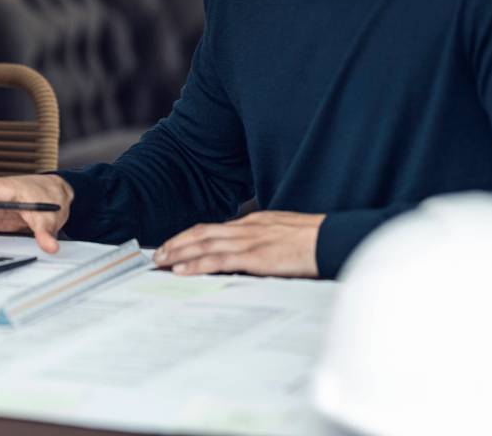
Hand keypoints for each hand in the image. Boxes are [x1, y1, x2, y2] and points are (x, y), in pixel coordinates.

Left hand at [152, 210, 324, 277]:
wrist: (335, 239)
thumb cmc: (317, 240)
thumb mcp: (285, 236)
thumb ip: (266, 242)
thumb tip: (253, 255)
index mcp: (254, 222)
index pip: (214, 228)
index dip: (191, 236)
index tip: (175, 244)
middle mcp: (247, 228)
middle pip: (202, 232)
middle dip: (177, 243)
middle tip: (157, 253)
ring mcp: (250, 241)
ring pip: (204, 244)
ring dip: (178, 253)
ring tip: (160, 261)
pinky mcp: (255, 256)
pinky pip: (218, 259)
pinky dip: (196, 263)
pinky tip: (181, 269)